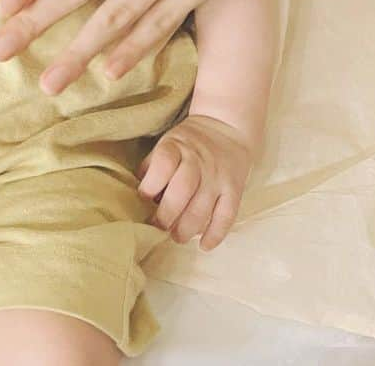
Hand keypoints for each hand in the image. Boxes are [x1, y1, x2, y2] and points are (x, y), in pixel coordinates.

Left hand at [138, 114, 252, 249]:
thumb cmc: (189, 142)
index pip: (164, 164)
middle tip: (159, 226)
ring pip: (203, 207)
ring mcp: (218, 177)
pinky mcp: (234, 190)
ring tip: (177, 237)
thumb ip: (153, 165)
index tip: (143, 198)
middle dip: (168, 214)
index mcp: (177, 146)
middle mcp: (199, 162)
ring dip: (188, 228)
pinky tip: (204, 246)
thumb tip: (140, 193)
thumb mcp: (167, 142)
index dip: (150, 184)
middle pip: (182, 189)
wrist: (227, 127)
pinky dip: (216, 234)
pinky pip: (227, 215)